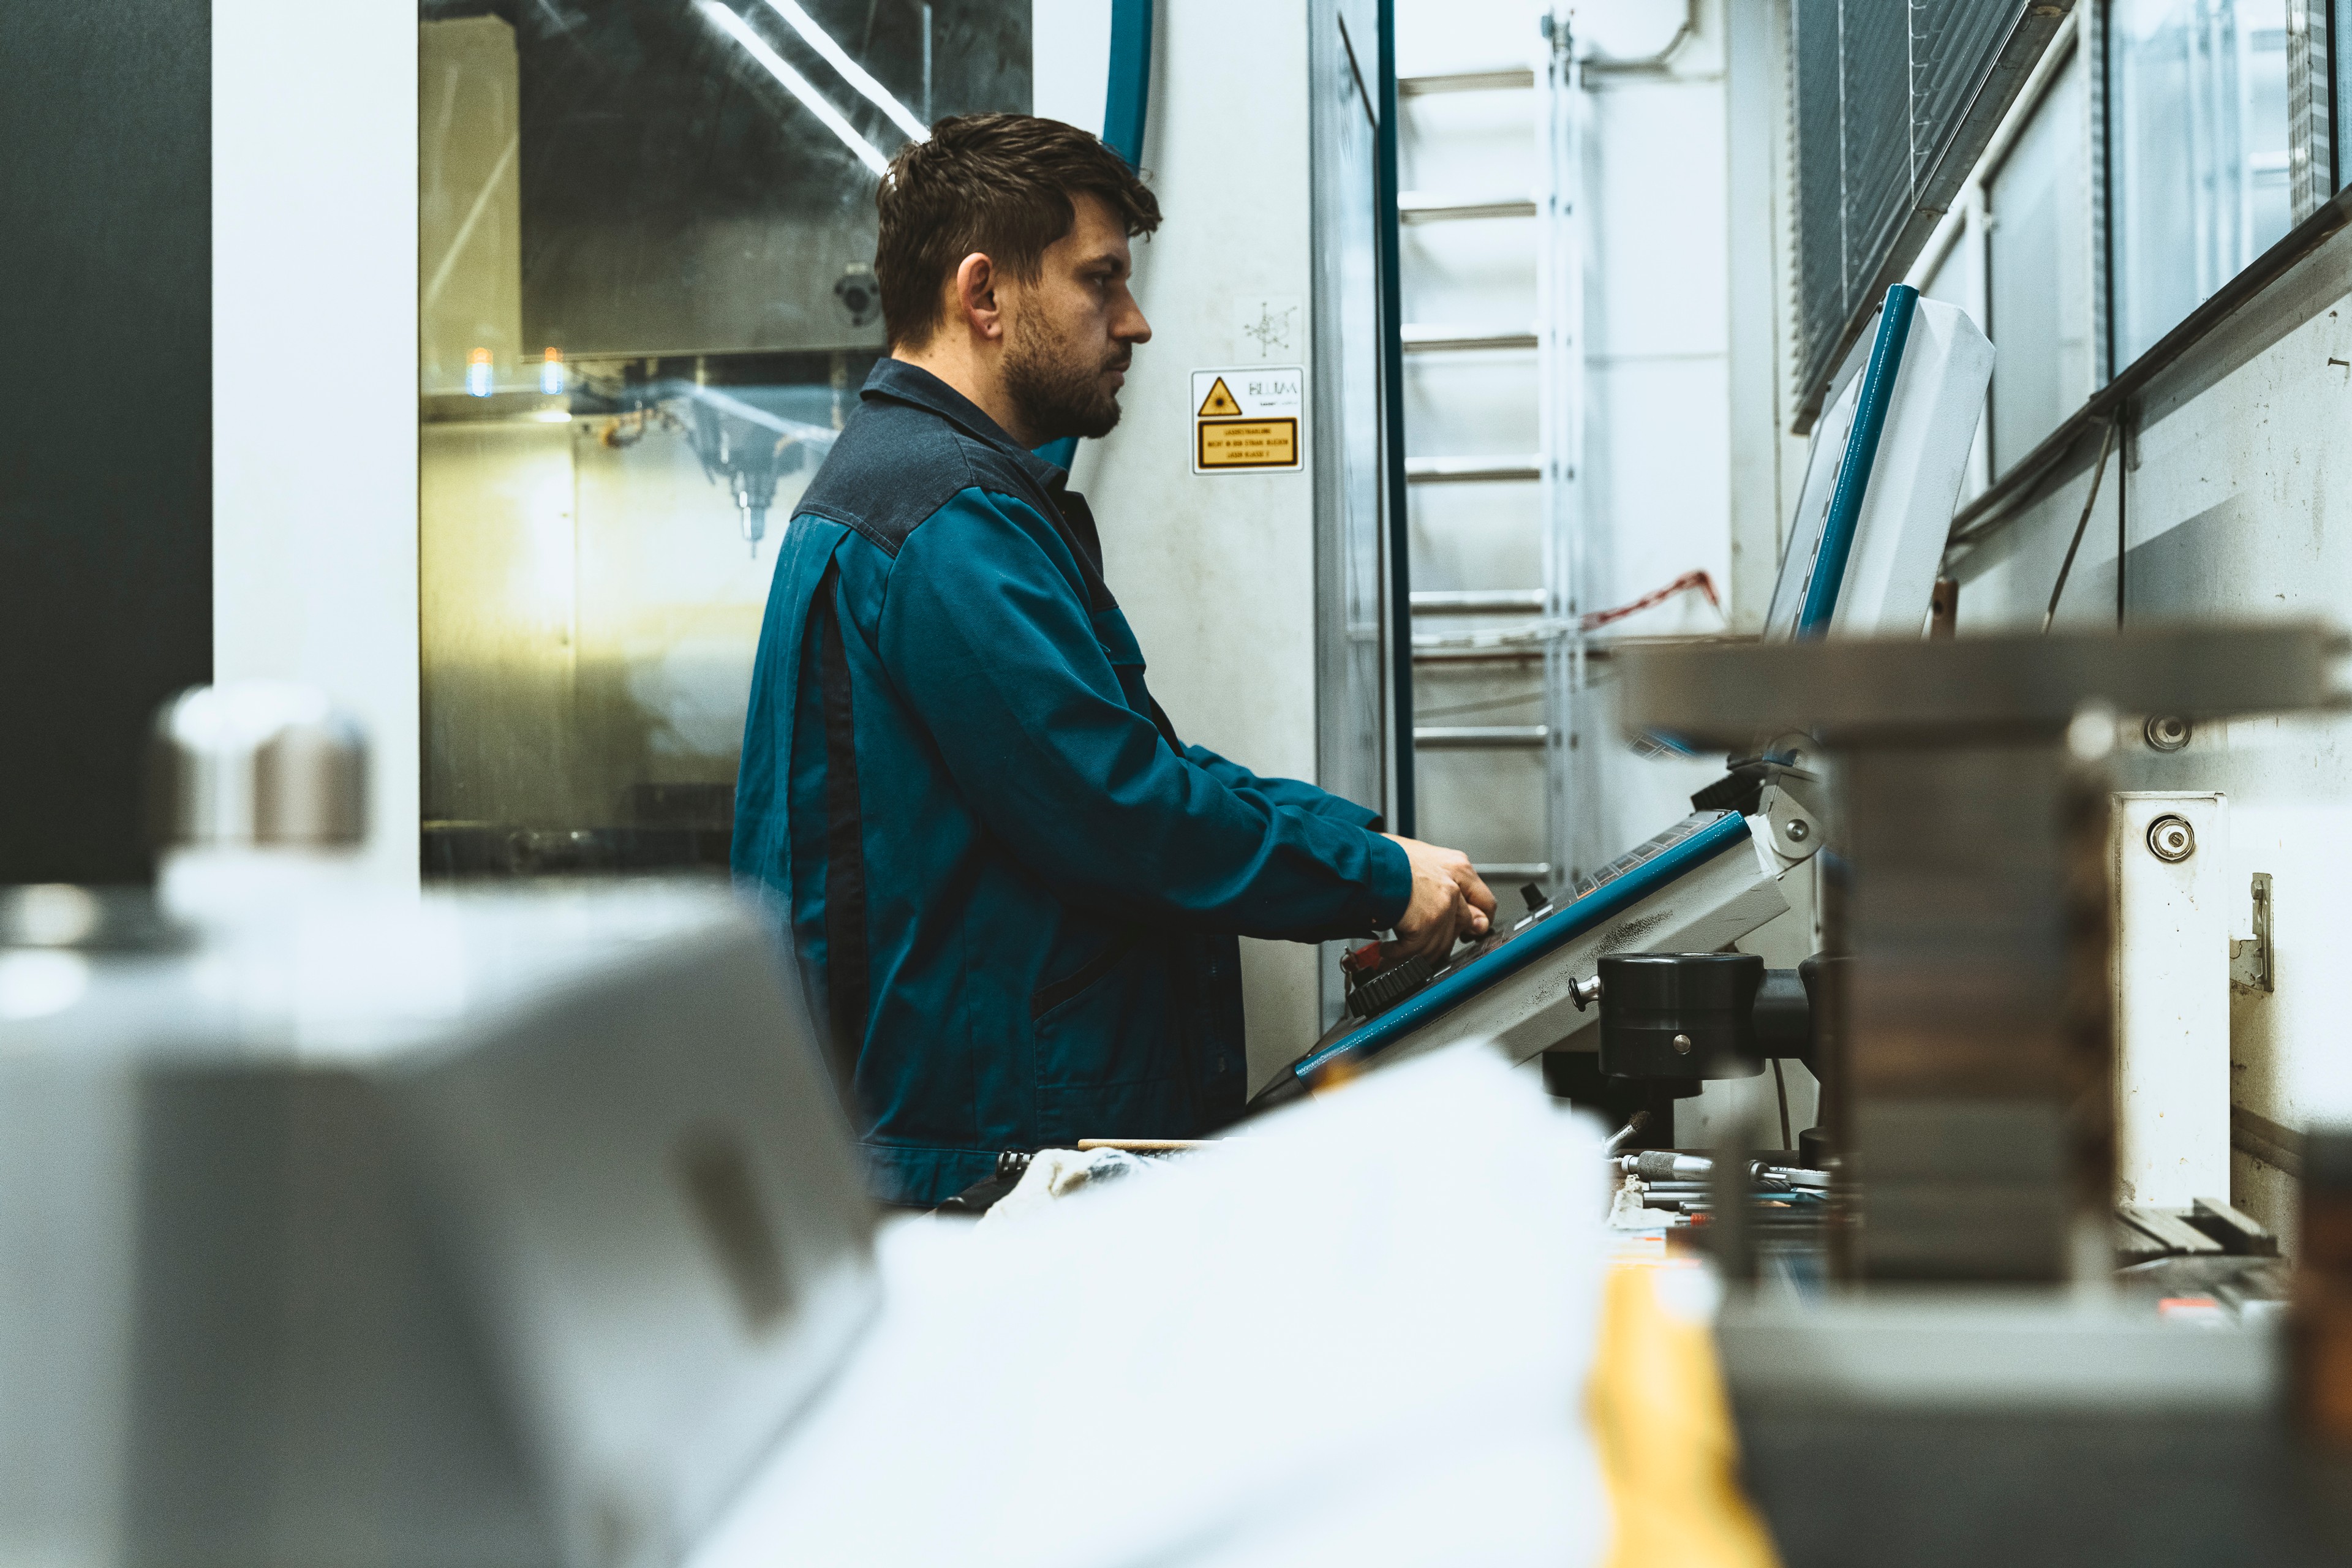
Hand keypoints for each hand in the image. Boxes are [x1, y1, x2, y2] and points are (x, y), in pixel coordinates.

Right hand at [1378, 835, 1496, 962]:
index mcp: (1457, 866)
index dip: (1475, 922)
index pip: (1484, 903)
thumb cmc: (1383, 855)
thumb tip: (1447, 901)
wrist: (1364, 861)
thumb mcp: (1418, 858)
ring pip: (1440, 943)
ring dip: (1417, 953)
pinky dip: (1400, 955)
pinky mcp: (1428, 921)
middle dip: (1440, 941)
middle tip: (1423, 946)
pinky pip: (1417, 950)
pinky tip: (1388, 951)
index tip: (1466, 932)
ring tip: (1398, 953)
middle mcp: (1455, 885)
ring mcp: (1444, 904)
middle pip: (1462, 927)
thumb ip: (1440, 878)